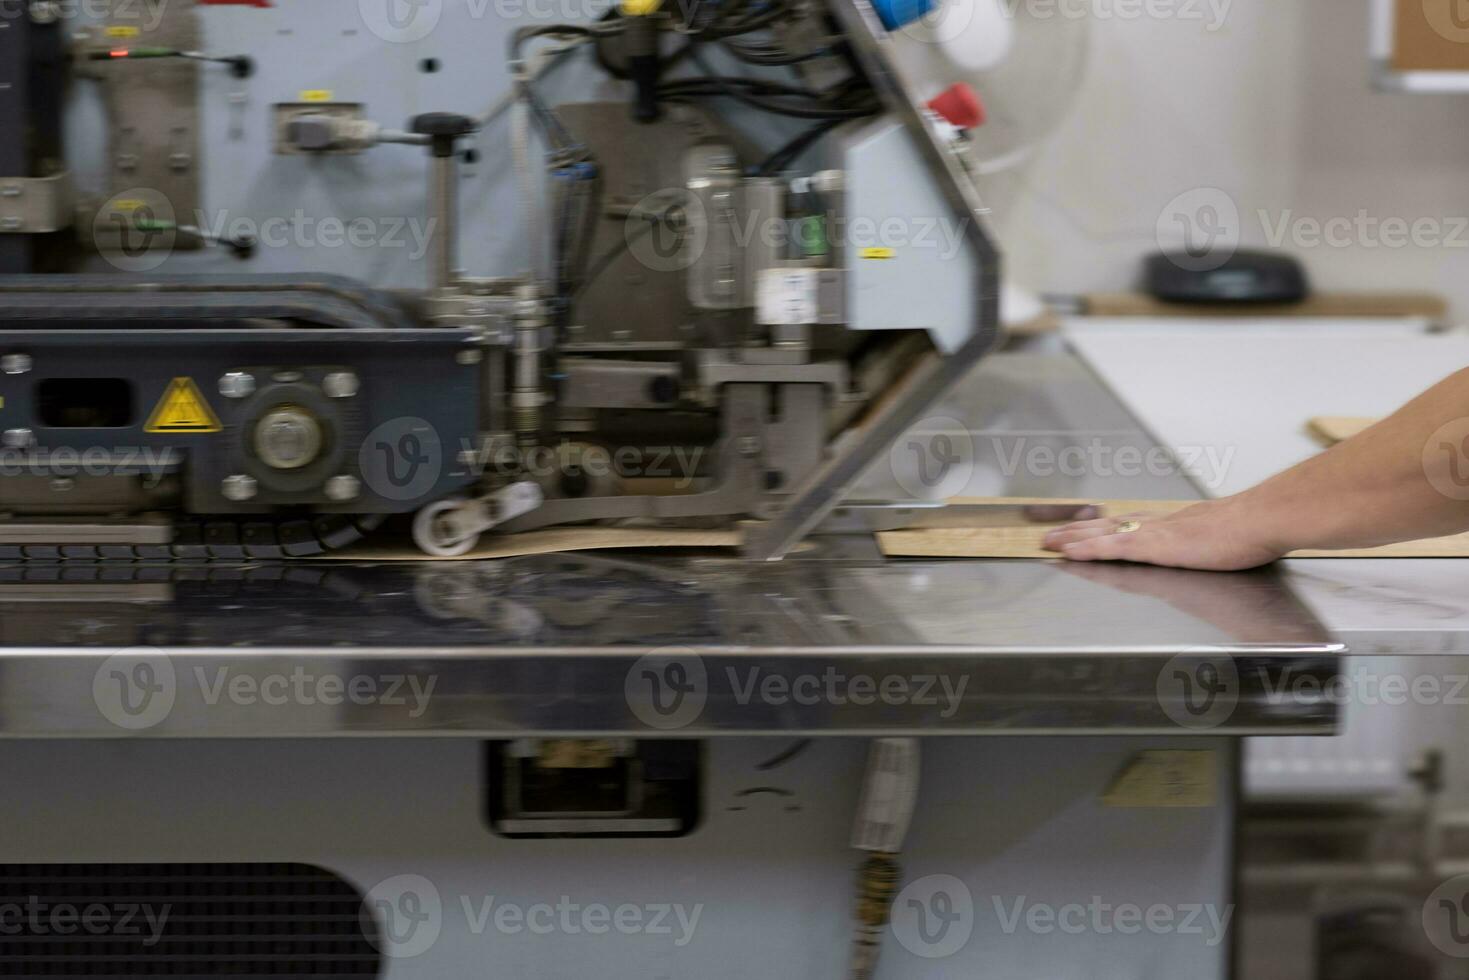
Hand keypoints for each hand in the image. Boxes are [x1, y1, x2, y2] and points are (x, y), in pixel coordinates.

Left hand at [1041, 499, 1287, 570]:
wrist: (1262, 519)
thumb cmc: (1253, 529)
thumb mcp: (1226, 534)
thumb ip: (1211, 538)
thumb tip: (1216, 542)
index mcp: (1174, 523)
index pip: (1130, 523)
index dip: (1104, 526)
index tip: (1085, 527)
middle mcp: (1158, 524)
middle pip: (1108, 524)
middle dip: (1078, 530)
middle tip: (1051, 533)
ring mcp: (1154, 534)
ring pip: (1103, 534)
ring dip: (1073, 538)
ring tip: (1048, 542)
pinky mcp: (1156, 546)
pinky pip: (1113, 547)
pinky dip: (1089, 548)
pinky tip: (1071, 552)